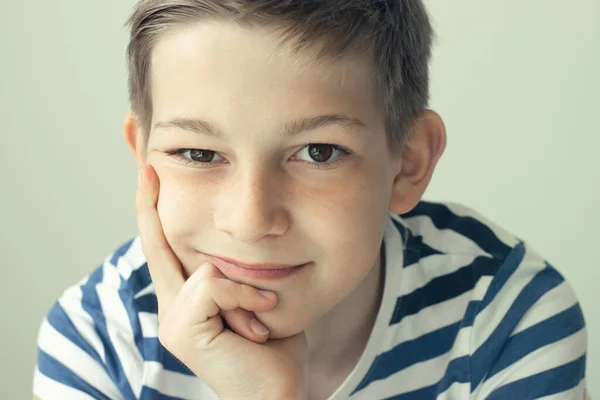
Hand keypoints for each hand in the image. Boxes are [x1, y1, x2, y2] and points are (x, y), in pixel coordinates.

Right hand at [136, 164, 307, 399]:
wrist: (279, 391)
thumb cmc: (273, 347)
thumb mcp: (258, 298)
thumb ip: (240, 274)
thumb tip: (244, 237)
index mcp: (188, 296)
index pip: (166, 245)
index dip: (155, 211)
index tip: (152, 174)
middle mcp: (171, 304)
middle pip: (156, 242)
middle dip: (149, 203)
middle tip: (149, 165)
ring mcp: (174, 318)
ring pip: (203, 265)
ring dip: (244, 286)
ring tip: (264, 313)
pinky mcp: (183, 330)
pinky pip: (214, 284)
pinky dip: (246, 297)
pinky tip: (261, 319)